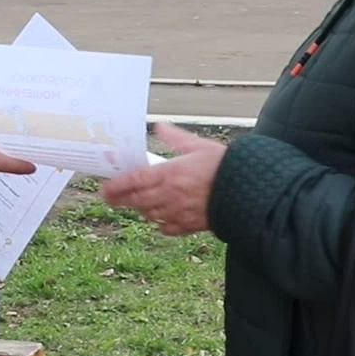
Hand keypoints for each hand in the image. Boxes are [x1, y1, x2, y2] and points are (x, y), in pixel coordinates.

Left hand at [101, 123, 227, 236]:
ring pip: (150, 215)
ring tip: (139, 203)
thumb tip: (160, 126)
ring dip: (141, 209)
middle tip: (110, 198)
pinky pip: (167, 228)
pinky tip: (162, 217)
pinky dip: (161, 224)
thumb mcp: (198, 145)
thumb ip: (175, 137)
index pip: (134, 181)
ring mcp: (178, 213)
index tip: (105, 188)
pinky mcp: (190, 226)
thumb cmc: (225, 166)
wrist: (249, 191)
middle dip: (121, 200)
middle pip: (136, 201)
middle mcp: (169, 196)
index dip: (116, 186)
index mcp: (169, 174)